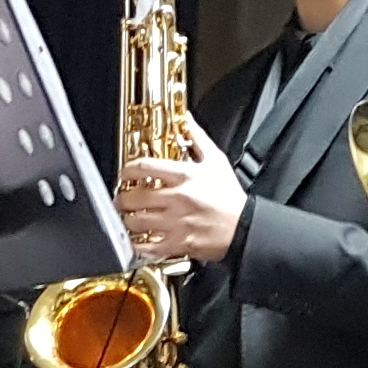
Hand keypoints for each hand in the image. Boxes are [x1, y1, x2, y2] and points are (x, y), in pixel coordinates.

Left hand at [120, 135, 247, 262]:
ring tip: (128, 218)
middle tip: (122, 199)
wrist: (245, 227)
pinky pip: (148, 247)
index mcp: (185, 176)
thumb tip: (187, 120)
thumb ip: (198, 138)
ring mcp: (176, 223)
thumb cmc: (230, 198)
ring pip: (136, 222)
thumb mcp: (217, 161)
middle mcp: (177, 198)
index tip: (125, 174)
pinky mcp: (178, 243)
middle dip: (122, 198)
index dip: (128, 170)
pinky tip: (137, 241)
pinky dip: (138, 245)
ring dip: (128, 220)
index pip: (144, 167)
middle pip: (134, 197)